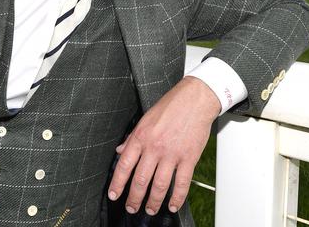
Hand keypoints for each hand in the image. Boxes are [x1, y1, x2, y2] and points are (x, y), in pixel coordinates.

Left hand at [107, 76, 220, 214]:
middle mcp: (154, 147)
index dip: (117, 183)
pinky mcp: (189, 157)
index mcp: (141, 137)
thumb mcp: (145, 119)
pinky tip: (172, 205)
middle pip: (140, 179)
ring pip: (160, 185)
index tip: (114, 195)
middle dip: (134, 198)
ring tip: (150, 209)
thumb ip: (132, 137)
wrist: (195, 99)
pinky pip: (182, 183)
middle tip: (131, 207)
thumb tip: (121, 150)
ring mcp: (172, 153)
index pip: (124, 165)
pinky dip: (177, 198)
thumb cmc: (170, 106)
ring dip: (153, 201)